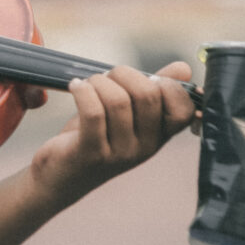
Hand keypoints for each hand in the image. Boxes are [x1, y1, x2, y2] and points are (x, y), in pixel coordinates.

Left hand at [28, 61, 195, 207]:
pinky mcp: (91, 153)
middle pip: (147, 95)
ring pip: (117, 100)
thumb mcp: (129, 115)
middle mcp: (145, 148)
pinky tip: (75, 87)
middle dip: (123, 74)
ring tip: (87, 85)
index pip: (183, 110)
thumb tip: (184, 69)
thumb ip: (155, 91)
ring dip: (98, 82)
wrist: (60, 176)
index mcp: (159, 137)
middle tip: (106, 78)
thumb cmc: (95, 138)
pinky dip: (82, 91)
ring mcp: (119, 153)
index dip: (168, 85)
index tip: (145, 79)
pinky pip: (93, 112)